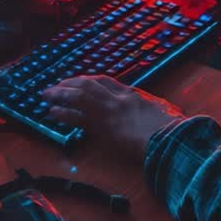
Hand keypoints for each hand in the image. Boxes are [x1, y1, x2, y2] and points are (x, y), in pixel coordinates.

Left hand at [42, 76, 184, 160]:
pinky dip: (63, 113)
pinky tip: (53, 112)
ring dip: (61, 94)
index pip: (107, 82)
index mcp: (133, 95)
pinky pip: (77, 117)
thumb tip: (165, 118)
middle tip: (58, 85)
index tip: (80, 81)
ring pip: (79, 97)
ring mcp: (108, 112)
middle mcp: (118, 100)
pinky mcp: (101, 128)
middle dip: (71, 84)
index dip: (91, 81)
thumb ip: (157, 114)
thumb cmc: (173, 131)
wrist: (169, 139)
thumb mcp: (166, 115)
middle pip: (89, 85)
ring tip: (47, 95)